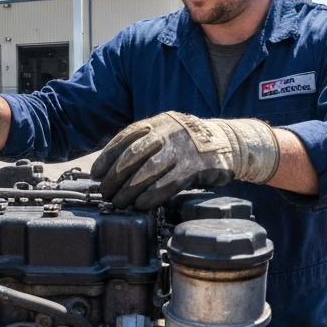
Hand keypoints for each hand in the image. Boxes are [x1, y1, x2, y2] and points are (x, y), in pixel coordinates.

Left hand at [91, 112, 279, 209]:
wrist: (229, 142)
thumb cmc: (190, 143)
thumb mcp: (167, 134)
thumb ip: (144, 145)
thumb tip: (111, 168)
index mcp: (158, 122)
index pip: (126, 137)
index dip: (108, 156)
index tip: (96, 173)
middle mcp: (168, 132)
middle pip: (133, 155)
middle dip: (115, 176)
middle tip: (105, 193)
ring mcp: (183, 148)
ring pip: (148, 170)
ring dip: (129, 189)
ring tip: (118, 202)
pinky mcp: (196, 166)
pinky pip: (169, 183)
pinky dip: (152, 195)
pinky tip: (141, 204)